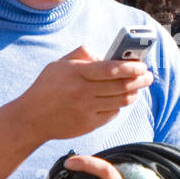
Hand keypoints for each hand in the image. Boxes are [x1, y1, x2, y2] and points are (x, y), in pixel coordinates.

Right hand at [19, 45, 152, 144]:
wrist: (31, 119)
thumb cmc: (46, 87)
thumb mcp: (59, 64)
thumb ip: (82, 54)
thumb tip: (105, 55)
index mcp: (77, 73)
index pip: (110, 69)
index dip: (130, 67)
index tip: (142, 65)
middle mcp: (83, 92)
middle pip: (121, 86)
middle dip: (139, 80)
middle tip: (148, 76)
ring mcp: (86, 110)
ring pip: (120, 101)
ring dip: (134, 93)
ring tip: (138, 87)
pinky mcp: (88, 124)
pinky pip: (112, 114)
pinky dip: (120, 106)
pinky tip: (121, 99)